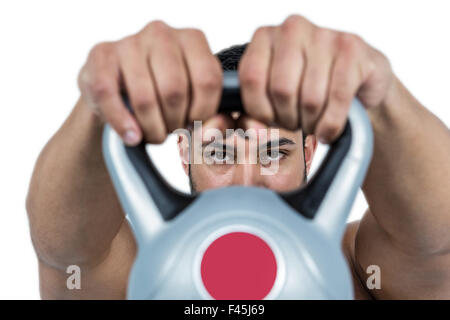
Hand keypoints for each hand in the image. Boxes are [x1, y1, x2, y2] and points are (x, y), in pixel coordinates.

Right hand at [78, 21, 222, 144]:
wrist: (117, 87)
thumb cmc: (160, 92)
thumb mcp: (190, 94)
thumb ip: (206, 109)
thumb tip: (210, 132)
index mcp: (191, 40)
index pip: (207, 80)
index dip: (202, 113)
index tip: (194, 126)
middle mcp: (161, 34)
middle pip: (174, 91)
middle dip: (174, 122)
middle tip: (171, 131)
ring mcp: (129, 42)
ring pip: (145, 98)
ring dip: (151, 128)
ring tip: (153, 135)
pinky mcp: (100, 56)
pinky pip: (110, 97)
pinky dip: (123, 124)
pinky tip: (132, 136)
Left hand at [238, 14, 393, 142]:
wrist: (358, 81)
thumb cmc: (308, 89)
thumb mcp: (274, 97)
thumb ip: (256, 113)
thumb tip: (254, 131)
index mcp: (265, 37)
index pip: (251, 78)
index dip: (260, 110)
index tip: (271, 121)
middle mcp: (292, 29)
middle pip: (281, 90)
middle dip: (288, 119)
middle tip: (296, 124)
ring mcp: (324, 36)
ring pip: (310, 98)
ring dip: (311, 123)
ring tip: (313, 124)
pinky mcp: (352, 49)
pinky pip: (337, 98)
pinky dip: (331, 123)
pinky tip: (328, 130)